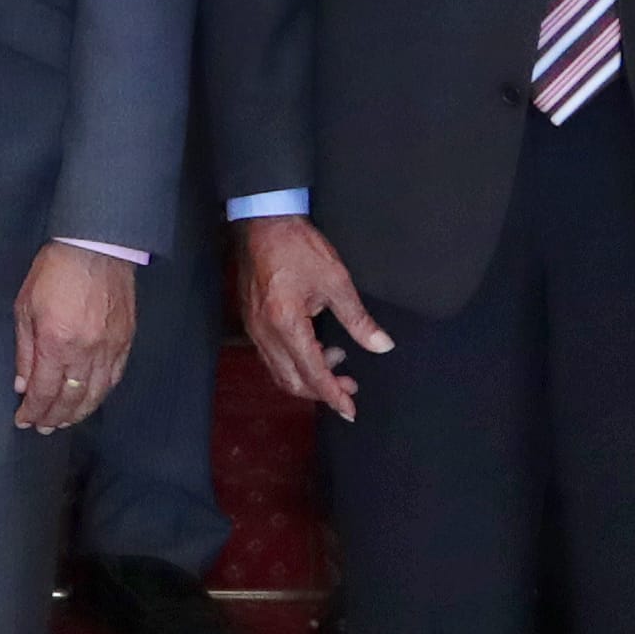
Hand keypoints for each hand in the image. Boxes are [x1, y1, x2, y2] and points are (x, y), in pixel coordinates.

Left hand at [11, 243, 135, 432]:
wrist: (96, 247)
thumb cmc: (54, 272)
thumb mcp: (25, 307)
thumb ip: (24, 351)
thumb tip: (23, 385)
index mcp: (55, 343)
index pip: (44, 391)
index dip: (33, 411)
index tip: (24, 420)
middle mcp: (85, 352)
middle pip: (70, 399)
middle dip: (54, 418)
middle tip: (43, 427)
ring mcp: (109, 349)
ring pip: (95, 395)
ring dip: (78, 413)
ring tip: (64, 422)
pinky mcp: (126, 342)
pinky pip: (114, 378)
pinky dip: (100, 395)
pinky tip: (90, 401)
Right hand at [233, 214, 388, 422]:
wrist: (264, 223)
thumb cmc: (298, 247)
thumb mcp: (337, 281)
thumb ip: (359, 320)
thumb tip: (382, 345)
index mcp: (286, 323)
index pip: (312, 373)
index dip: (333, 395)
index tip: (350, 410)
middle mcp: (265, 332)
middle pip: (292, 381)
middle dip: (322, 391)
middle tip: (350, 386)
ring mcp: (254, 328)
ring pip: (279, 372)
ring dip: (307, 377)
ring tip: (336, 360)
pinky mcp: (252, 321)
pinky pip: (271, 357)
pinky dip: (293, 364)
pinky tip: (313, 348)